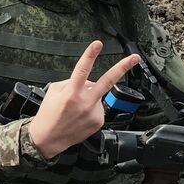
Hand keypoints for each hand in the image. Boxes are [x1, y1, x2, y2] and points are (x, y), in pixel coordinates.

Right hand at [28, 43, 141, 159]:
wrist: (47, 139)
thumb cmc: (48, 114)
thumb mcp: (53, 91)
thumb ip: (71, 82)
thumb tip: (88, 81)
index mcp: (71, 92)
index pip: (82, 69)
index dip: (90, 55)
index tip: (97, 44)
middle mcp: (84, 102)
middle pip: (108, 81)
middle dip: (122, 68)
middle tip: (135, 58)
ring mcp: (93, 113)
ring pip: (98, 95)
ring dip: (90, 97)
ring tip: (76, 109)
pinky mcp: (98, 121)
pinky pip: (98, 107)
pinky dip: (91, 108)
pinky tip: (81, 115)